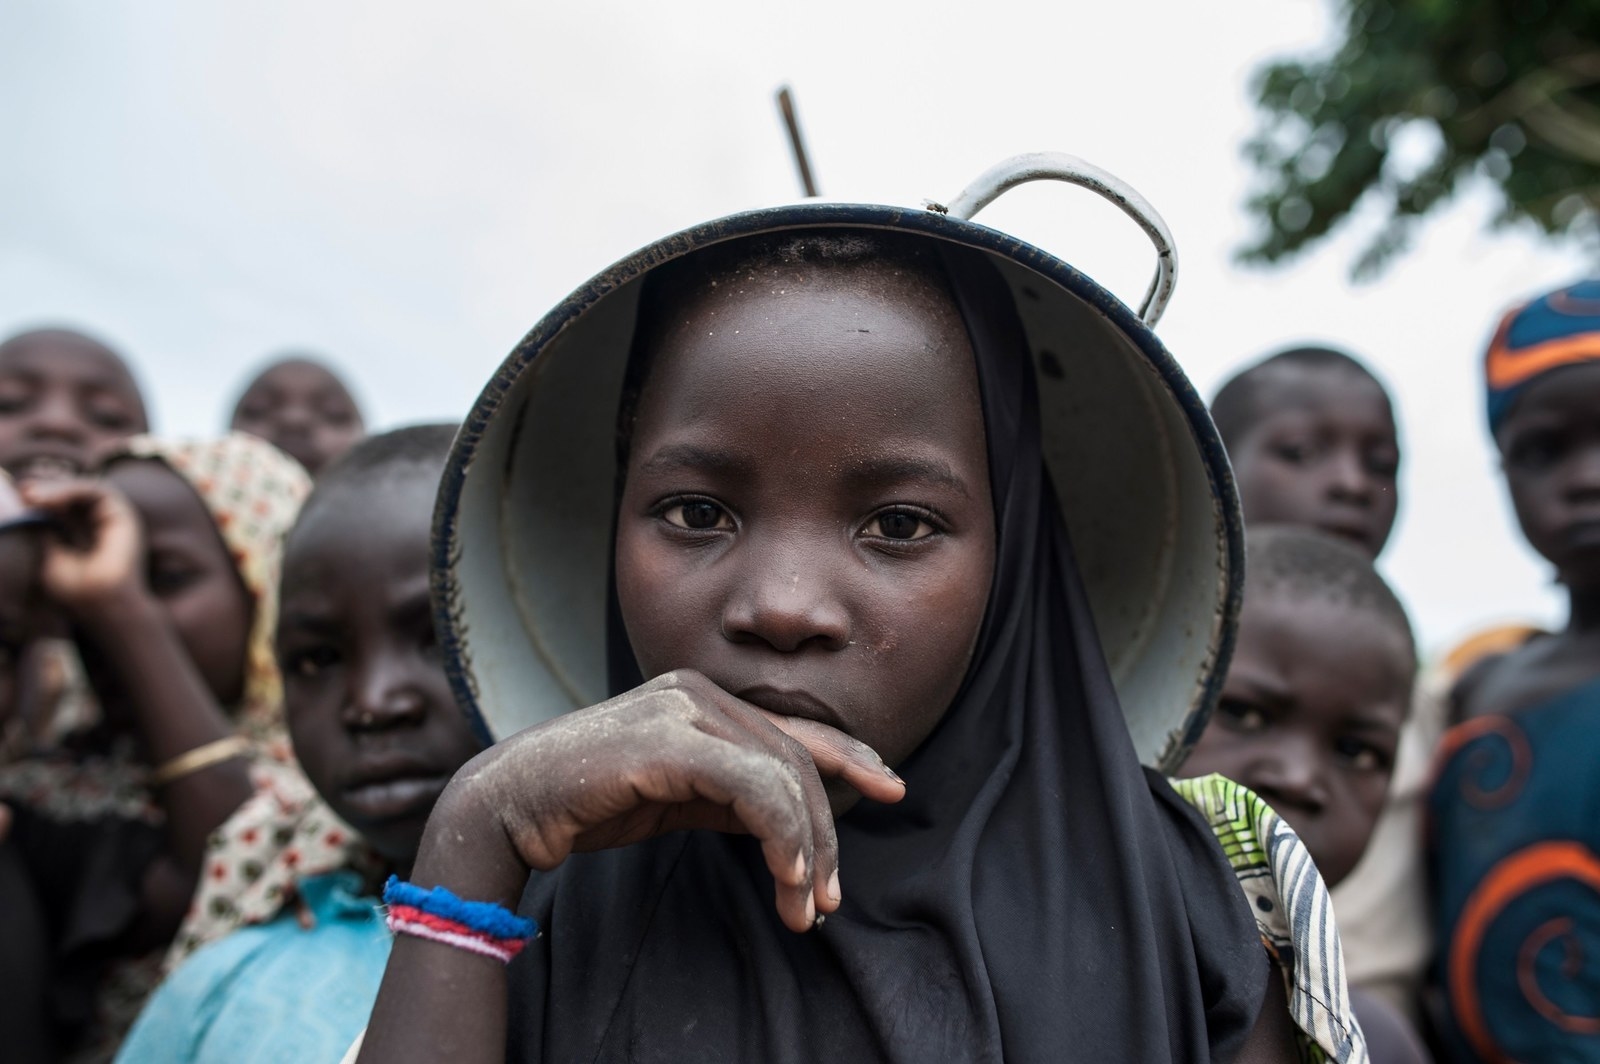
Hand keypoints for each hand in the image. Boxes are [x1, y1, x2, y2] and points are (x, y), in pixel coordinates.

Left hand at [20, 479, 145, 612]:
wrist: (103, 603)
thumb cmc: (77, 590)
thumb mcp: (49, 556)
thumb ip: (45, 532)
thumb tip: (30, 506)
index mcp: (84, 536)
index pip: (62, 508)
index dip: (40, 500)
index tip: (17, 498)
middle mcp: (100, 524)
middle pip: (71, 496)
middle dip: (45, 490)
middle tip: (21, 493)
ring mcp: (112, 518)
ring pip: (82, 489)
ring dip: (55, 488)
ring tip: (31, 496)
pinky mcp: (123, 514)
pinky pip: (96, 490)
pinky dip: (71, 489)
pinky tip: (49, 499)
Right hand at [450, 670, 906, 932]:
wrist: (511, 804)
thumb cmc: (590, 801)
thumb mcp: (679, 796)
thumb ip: (731, 793)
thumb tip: (791, 822)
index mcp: (701, 695)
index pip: (792, 728)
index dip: (848, 757)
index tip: (888, 787)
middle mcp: (697, 691)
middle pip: (794, 758)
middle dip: (825, 830)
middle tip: (829, 897)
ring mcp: (683, 709)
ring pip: (782, 775)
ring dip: (805, 848)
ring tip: (805, 905)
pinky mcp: (670, 740)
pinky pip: (753, 788)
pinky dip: (782, 834)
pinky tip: (786, 875)